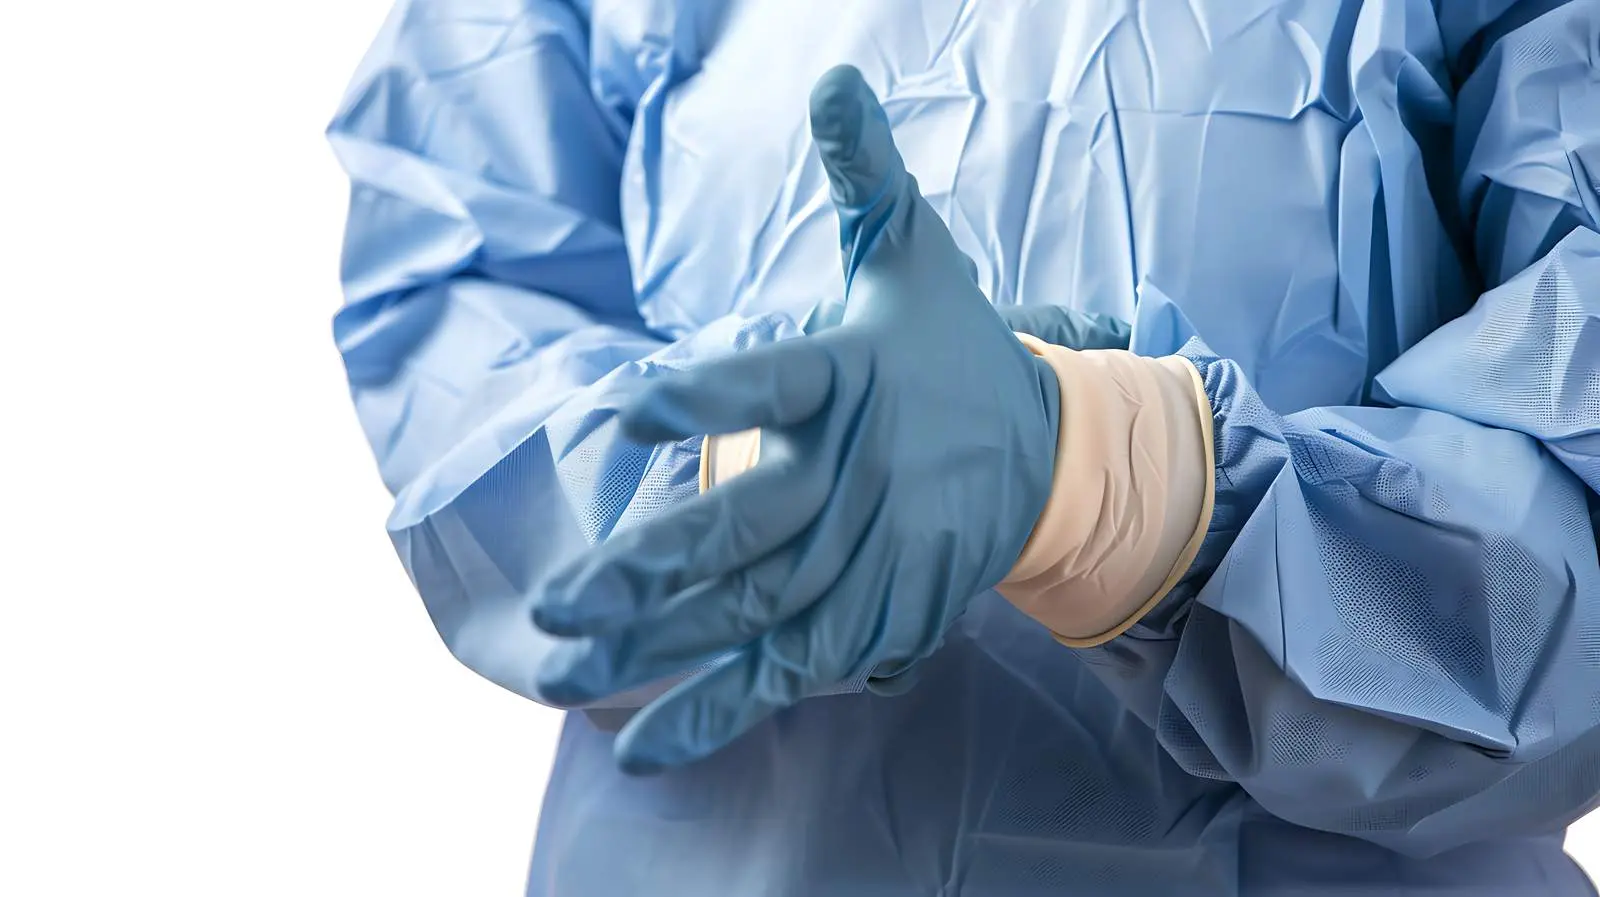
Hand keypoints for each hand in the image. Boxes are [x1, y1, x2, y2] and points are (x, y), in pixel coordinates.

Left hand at [530, 65, 1060, 772]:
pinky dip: (723, 707)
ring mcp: (868, 552)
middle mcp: (856, 471)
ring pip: (758, 607)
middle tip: (561, 597)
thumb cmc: (952, 344)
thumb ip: (863, 177)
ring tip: (569, 669)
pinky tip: (647, 743)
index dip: (706, 392)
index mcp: (854, 374)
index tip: (627, 404)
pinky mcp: (876, 614)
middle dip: (655, 562)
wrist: (1048, 447)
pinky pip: (792, 667)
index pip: (776, 378)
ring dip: (663, 643)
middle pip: (751, 522)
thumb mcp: (912, 254)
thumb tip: (834, 78)